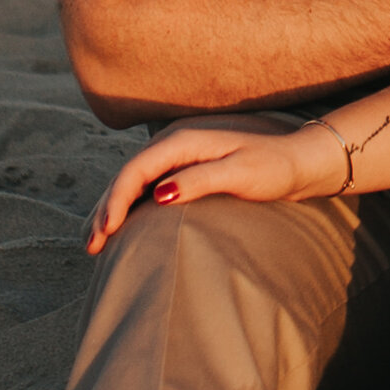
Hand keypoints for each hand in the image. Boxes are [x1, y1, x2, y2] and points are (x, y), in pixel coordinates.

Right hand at [85, 119, 334, 253]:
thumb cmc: (274, 168)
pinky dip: (128, 207)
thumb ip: (200, 180)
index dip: (116, 201)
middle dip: (106, 210)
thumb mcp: (240, 175)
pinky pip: (146, 187)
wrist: (299, 162)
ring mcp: (179, 158)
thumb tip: (159, 194)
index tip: (106, 232)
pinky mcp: (185, 171)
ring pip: (133, 183)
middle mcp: (175, 146)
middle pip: (127, 177)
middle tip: (91, 247)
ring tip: (94, 242)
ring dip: (112, 210)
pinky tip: (120, 227)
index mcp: (183, 143)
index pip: (135, 171)